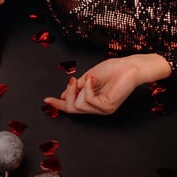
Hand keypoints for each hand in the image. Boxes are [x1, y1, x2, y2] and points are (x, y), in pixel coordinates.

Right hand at [44, 54, 171, 114]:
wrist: (130, 67)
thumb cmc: (113, 70)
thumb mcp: (88, 78)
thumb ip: (76, 88)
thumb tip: (62, 95)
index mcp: (93, 102)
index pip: (72, 107)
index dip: (58, 104)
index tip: (47, 100)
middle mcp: (97, 109)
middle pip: (72, 109)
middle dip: (67, 95)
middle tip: (72, 81)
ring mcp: (103, 109)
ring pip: (78, 105)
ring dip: (79, 89)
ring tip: (89, 77)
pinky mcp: (108, 107)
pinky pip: (88, 100)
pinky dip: (87, 87)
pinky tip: (93, 79)